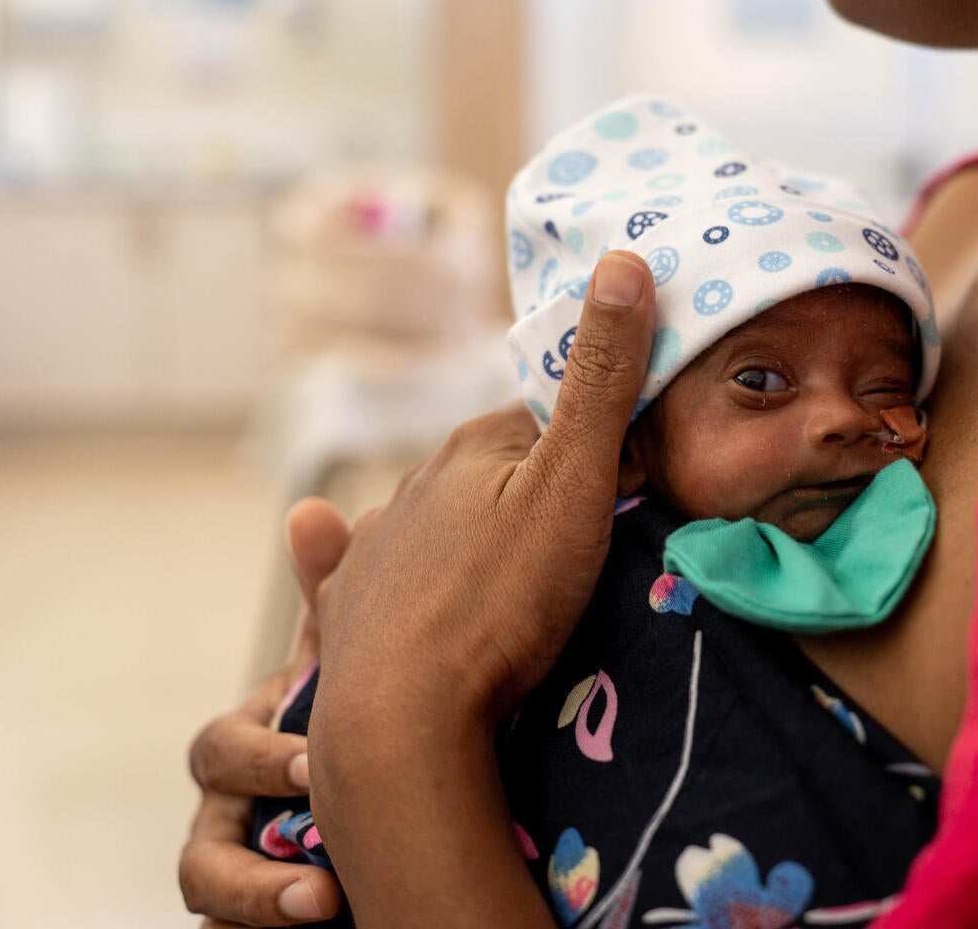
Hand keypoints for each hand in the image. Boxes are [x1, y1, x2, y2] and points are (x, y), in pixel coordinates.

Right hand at [179, 499, 350, 926]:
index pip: (223, 749)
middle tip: (323, 847)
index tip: (315, 767)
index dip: (260, 756)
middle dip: (250, 846)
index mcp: (255, 747)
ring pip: (206, 889)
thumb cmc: (374, 721)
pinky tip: (326, 920)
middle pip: (204, 839)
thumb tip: (311, 509)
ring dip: (252, 902)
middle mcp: (237, 812)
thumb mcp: (360, 667)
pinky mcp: (261, 917)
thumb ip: (336, 599)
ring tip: (321, 902)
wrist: (410, 807)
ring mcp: (249, 869)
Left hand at [306, 250, 655, 927]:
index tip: (628, 489)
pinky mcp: (350, 607)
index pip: (547, 421)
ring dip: (476, 534)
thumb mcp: (574, 485)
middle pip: (494, 471)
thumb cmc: (500, 600)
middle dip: (536, 493)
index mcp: (475, 446)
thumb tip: (623, 258)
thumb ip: (601, 380)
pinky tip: (383, 572)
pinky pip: (370, 570)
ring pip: (438, 519)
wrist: (400, 719)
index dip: (593, 448)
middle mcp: (417, 481)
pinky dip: (386, 564)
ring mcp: (376, 543)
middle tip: (581, 551)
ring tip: (512, 585)